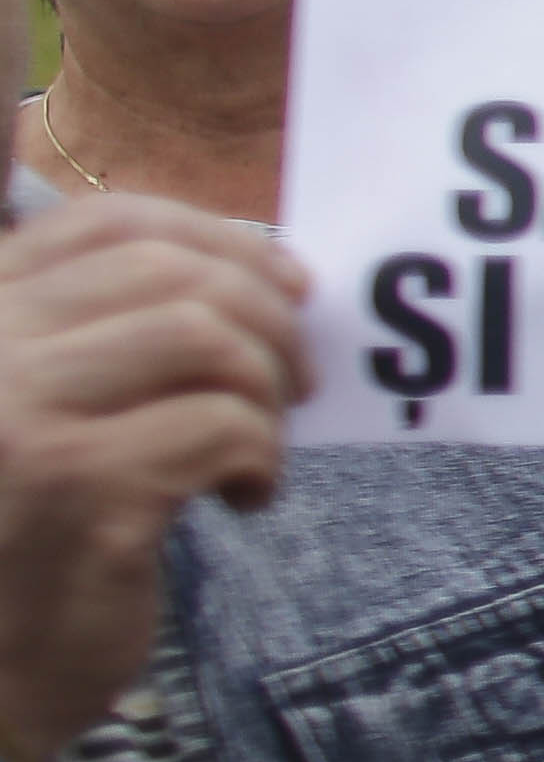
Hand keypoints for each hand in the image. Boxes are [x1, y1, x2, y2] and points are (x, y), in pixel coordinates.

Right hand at [0, 198, 313, 761]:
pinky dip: (261, 455)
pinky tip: (242, 498)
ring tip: (262, 445)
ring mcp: (18, 414)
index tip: (288, 284)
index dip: (218, 240)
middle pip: (166, 272)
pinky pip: (222, 425)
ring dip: (266, 387)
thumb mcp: (49, 412)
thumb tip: (267, 271)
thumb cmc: (29, 540)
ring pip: (204, 336)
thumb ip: (114, 336)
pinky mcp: (80, 486)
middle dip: (265, 315)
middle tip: (298, 381)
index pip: (104, 221)